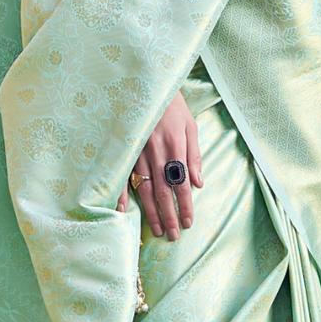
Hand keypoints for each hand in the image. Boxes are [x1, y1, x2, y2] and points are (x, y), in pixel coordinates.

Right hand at [116, 92, 202, 239]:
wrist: (147, 85)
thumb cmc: (172, 107)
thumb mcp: (190, 126)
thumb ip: (194, 155)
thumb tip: (198, 183)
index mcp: (175, 147)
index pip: (181, 183)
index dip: (185, 205)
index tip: (188, 222)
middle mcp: (156, 153)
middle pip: (163, 191)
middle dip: (169, 215)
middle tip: (173, 235)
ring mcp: (137, 153)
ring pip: (144, 188)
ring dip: (150, 211)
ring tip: (156, 229)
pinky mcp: (125, 150)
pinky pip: (122, 177)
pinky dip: (121, 194)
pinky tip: (123, 211)